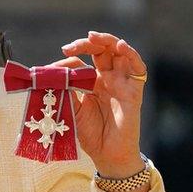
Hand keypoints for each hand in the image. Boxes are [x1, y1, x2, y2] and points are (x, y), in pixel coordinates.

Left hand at [55, 30, 146, 176]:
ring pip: (120, 53)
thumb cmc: (89, 133)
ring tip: (94, 37)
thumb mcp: (71, 108)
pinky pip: (138, 68)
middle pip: (102, 50)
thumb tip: (54, 71)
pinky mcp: (134, 91)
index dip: (72, 55)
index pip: (84, 58)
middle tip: (72, 45)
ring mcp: (122, 83)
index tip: (60, 57)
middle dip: (88, 42)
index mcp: (92, 81)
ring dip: (109, 41)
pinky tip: (121, 47)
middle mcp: (109, 78)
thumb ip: (66, 90)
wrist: (107, 154)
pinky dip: (131, 54)